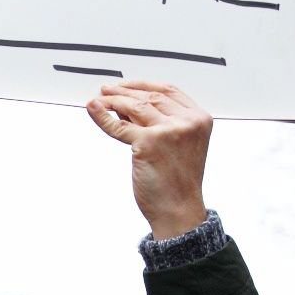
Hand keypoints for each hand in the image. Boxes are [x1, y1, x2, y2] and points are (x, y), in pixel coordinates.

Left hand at [86, 80, 213, 240]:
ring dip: (113, 101)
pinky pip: (120, 126)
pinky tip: (94, 110)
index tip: (127, 85)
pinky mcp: (149, 142)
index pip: (169, 90)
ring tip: (99, 100)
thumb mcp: (179, 145)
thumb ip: (161, 124)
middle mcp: (187, 122)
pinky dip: (104, 117)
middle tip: (107, 90)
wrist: (178, 210)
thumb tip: (129, 108)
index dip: (144, 85)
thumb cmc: (178, 183)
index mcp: (199, 119)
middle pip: (151, 96)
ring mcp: (169, 131)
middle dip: (125, 92)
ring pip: (135, 107)